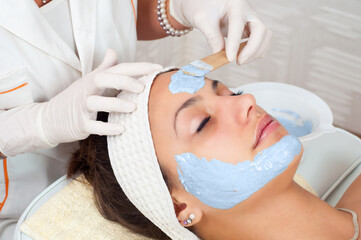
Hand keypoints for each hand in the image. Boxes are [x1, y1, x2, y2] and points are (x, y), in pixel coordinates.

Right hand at [40, 49, 161, 144]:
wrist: (48, 119)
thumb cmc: (75, 98)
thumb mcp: (88, 81)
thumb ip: (104, 68)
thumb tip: (113, 51)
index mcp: (93, 79)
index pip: (117, 68)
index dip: (137, 67)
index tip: (158, 68)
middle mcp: (87, 90)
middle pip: (103, 79)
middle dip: (124, 81)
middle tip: (143, 87)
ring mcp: (81, 107)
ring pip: (96, 102)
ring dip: (116, 104)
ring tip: (134, 107)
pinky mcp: (79, 124)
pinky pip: (93, 125)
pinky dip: (107, 127)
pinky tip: (122, 129)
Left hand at [170, 0, 271, 64]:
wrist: (203, 2)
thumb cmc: (202, 6)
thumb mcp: (202, 20)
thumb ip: (212, 37)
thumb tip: (219, 54)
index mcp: (236, 4)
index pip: (238, 25)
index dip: (235, 44)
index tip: (229, 58)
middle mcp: (247, 11)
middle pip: (261, 30)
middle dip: (252, 49)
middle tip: (239, 61)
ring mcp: (251, 20)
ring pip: (265, 36)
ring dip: (256, 52)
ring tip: (240, 61)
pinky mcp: (250, 28)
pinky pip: (261, 40)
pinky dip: (256, 51)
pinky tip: (243, 57)